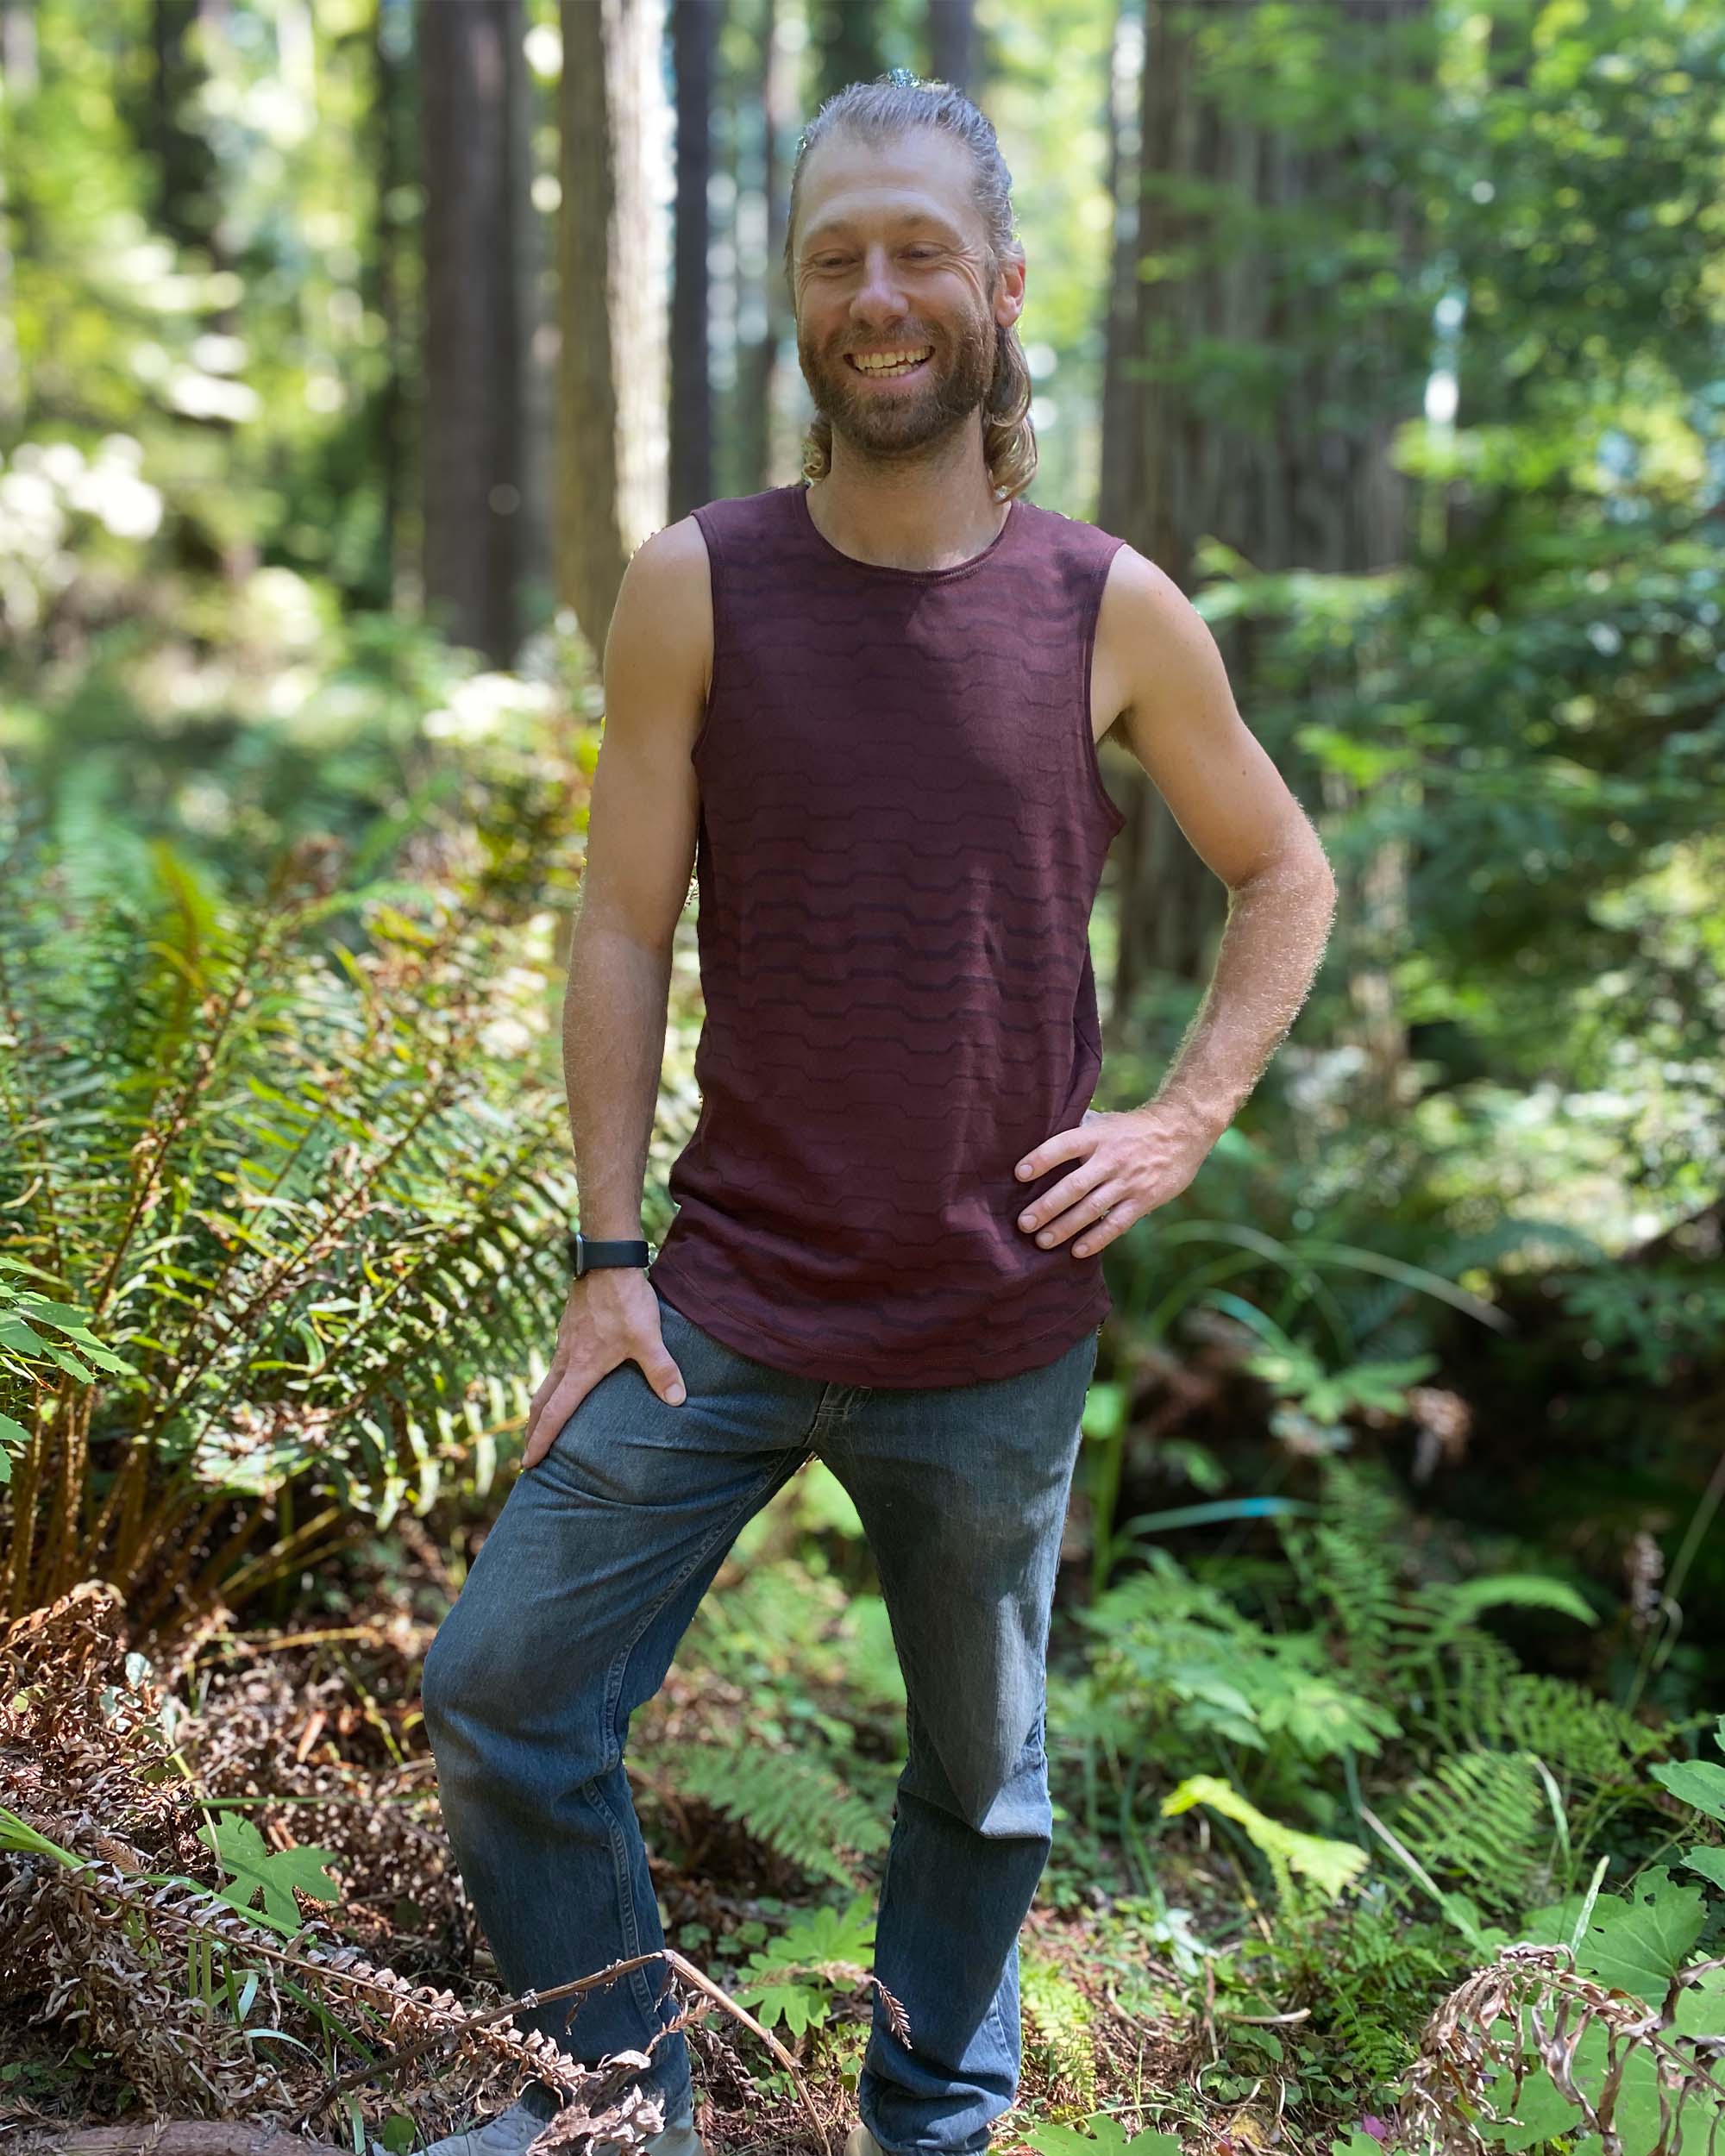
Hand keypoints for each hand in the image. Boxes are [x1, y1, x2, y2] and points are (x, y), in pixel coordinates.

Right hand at [521, 1268, 686, 1469]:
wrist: (607, 1260)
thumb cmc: (625, 1300)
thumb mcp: (648, 1337)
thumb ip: (661, 1369)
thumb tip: (677, 1400)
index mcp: (580, 1368)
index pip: (554, 1413)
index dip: (541, 1441)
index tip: (528, 1463)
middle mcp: (565, 1358)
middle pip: (541, 1402)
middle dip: (533, 1431)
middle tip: (529, 1454)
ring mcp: (565, 1342)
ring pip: (546, 1382)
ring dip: (541, 1407)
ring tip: (541, 1424)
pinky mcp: (570, 1329)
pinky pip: (556, 1363)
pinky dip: (553, 1383)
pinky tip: (566, 1381)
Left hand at [1013, 1102, 1215, 1259]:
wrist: (1181, 1131)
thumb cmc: (1132, 1128)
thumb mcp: (1105, 1122)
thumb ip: (1077, 1131)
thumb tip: (1038, 1134)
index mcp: (1098, 1136)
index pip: (1064, 1146)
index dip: (1041, 1159)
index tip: (1019, 1174)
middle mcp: (1111, 1159)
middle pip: (1074, 1185)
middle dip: (1047, 1206)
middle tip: (1024, 1223)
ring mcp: (1128, 1182)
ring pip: (1092, 1209)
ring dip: (1065, 1227)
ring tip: (1042, 1241)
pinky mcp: (1144, 1200)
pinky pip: (1117, 1224)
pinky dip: (1097, 1239)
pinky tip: (1078, 1251)